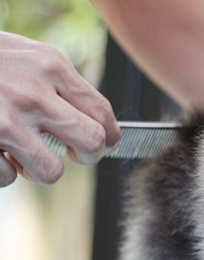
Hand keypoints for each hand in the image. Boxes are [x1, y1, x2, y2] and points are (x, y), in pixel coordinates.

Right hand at [0, 32, 120, 186]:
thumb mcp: (26, 56)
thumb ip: (60, 83)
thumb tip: (97, 119)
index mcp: (50, 66)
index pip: (102, 112)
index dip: (111, 135)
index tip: (107, 144)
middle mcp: (33, 93)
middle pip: (91, 143)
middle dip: (88, 156)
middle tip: (75, 155)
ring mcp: (5, 121)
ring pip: (51, 172)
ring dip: (40, 170)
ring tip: (24, 153)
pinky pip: (8, 178)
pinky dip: (3, 171)